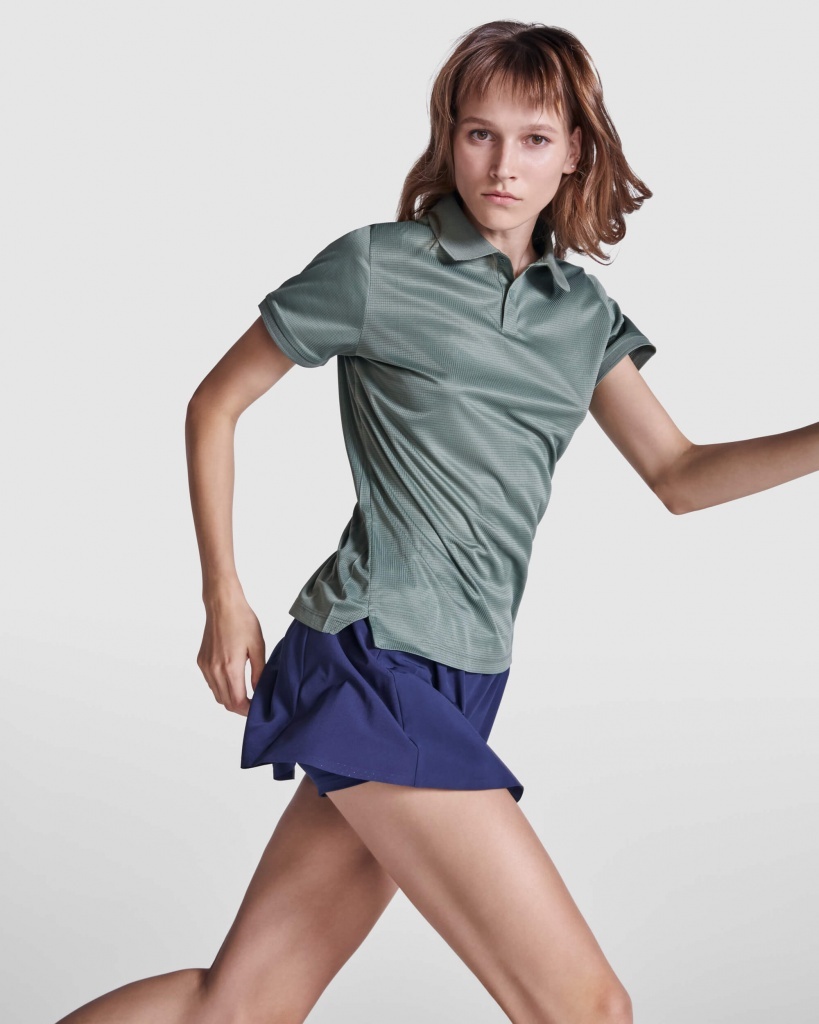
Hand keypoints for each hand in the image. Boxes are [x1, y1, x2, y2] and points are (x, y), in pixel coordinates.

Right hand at [196, 591, 264, 716]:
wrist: (222, 605)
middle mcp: (214, 670)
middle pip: (225, 702)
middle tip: (253, 703)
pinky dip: (221, 687)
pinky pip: (211, 683)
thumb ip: (259, 672)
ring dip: (230, 698)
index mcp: (230, 667)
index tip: (257, 709)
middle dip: (240, 707)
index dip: (248, 710)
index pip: (237, 702)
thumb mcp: (258, 646)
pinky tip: (232, 679)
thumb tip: (259, 691)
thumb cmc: (243, 621)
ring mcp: (206, 666)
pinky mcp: (201, 661)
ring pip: (217, 695)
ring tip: (245, 693)